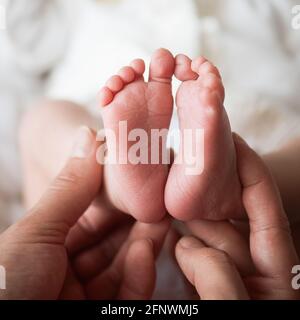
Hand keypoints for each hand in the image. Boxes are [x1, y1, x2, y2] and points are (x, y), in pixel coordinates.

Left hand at [0, 127, 169, 298]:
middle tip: (160, 197)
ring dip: (145, 243)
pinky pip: (127, 295)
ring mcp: (83, 298)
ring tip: (161, 220)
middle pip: (110, 243)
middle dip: (136, 220)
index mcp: (45, 251)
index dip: (113, 198)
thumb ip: (70, 187)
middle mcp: (64, 274)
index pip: (88, 219)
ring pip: (124, 266)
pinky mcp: (101, 318)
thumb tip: (88, 134)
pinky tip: (146, 252)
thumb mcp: (38, 232)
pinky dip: (140, 274)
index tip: (138, 178)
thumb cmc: (6, 284)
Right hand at [175, 134, 299, 299]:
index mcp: (278, 275)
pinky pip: (193, 255)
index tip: (233, 140)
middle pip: (231, 218)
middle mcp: (255, 270)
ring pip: (208, 235)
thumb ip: (217, 274)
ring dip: (188, 214)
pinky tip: (164, 225)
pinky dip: (180, 241)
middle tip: (185, 161)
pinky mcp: (207, 284)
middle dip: (207, 191)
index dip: (252, 171)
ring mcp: (230, 276)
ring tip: (166, 190)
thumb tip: (186, 244)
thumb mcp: (236, 309)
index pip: (268, 211)